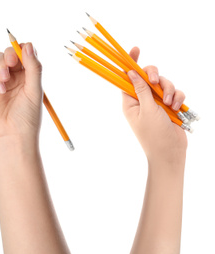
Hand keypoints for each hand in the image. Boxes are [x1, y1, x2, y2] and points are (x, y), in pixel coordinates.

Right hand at [0, 42, 42, 143]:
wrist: (12, 136)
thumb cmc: (27, 117)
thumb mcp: (35, 90)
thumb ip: (33, 67)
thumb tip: (28, 46)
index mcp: (30, 75)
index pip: (26, 53)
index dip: (24, 48)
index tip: (24, 51)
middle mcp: (16, 76)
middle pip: (10, 53)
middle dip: (10, 53)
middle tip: (12, 62)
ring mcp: (1, 80)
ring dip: (0, 65)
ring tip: (5, 80)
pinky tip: (1, 90)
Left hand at [123, 47, 186, 163]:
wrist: (171, 152)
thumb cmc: (153, 135)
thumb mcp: (146, 110)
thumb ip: (141, 89)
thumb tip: (131, 72)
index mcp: (130, 101)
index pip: (127, 78)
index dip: (130, 63)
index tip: (135, 49)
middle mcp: (142, 99)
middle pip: (148, 76)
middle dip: (156, 76)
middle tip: (156, 81)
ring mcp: (156, 102)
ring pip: (164, 83)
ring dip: (169, 91)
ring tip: (170, 104)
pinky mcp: (169, 106)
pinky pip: (175, 92)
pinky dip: (178, 98)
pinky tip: (177, 108)